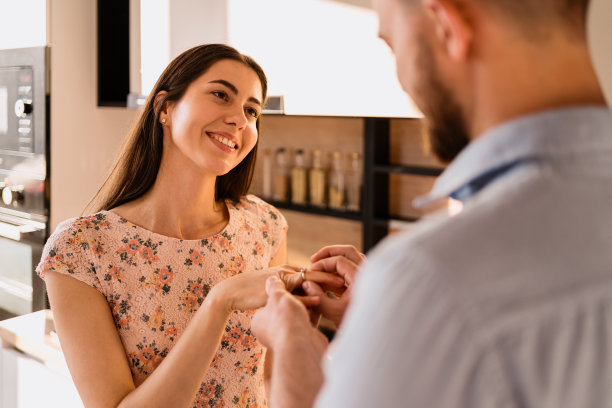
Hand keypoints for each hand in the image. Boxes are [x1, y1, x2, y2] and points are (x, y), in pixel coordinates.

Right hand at [209, 264, 341, 311]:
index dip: (329, 274)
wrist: (231, 293)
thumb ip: (289, 294)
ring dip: (324, 283)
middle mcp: (286, 271)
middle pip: (314, 271)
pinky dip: (306, 297)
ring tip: (340, 286)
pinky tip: (318, 301)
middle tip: (349, 280)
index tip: (344, 280)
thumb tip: (303, 301)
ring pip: (306, 279)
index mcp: (288, 271)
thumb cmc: (252, 294)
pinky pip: (293, 293)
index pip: (313, 271)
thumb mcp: (274, 293)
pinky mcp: (274, 289)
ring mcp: (280, 279)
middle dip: (332, 274)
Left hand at [252, 276, 328, 407]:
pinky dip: (311, 316)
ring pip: (296, 317)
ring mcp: (284, 338)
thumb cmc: (285, 319)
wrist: (301, 345)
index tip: (289, 285)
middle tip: (303, 289)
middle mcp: (268, 332)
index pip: (267, 303)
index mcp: (258, 321)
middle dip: (295, 299)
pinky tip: (318, 308)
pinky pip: (305, 325)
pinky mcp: (299, 342)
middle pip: (283, 310)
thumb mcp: (277, 295)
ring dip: (305, 307)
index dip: (279, 293)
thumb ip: (275, 286)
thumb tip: (272, 279)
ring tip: (312, 296)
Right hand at [303, 245, 365, 326]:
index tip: (310, 272)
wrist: (375, 335)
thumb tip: (307, 283)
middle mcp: (369, 273)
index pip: (339, 260)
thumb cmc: (358, 326)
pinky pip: (353, 268)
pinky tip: (328, 279)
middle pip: (348, 251)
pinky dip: (340, 270)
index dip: (322, 264)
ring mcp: (370, 276)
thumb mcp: (335, 313)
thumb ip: (319, 298)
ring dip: (335, 260)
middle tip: (313, 259)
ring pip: (352, 258)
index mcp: (362, 278)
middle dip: (329, 253)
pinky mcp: (368, 282)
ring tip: (319, 267)